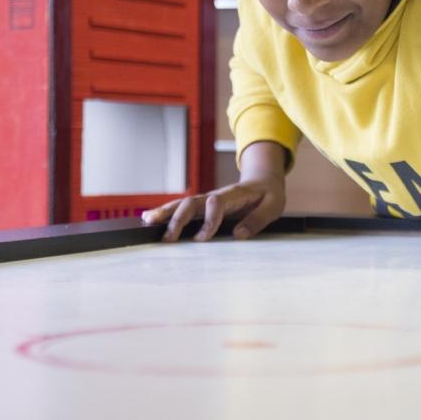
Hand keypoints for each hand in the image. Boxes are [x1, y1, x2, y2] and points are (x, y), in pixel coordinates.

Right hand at [141, 172, 285, 242]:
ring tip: (148, 223)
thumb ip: (257, 220)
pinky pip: (182, 208)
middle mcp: (216, 196)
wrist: (264, 181)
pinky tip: (149, 219)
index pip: (216, 204)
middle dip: (178, 219)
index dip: (208, 220)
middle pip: (193, 203)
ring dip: (165, 213)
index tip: (202, 239)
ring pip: (183, 204)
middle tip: (167, 238)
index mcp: (234, 195)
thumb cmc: (268, 195)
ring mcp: (207, 200)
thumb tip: (238, 235)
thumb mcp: (273, 206)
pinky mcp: (203, 206)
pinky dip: (166, 212)